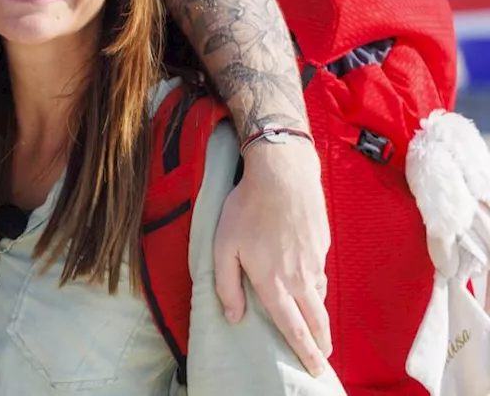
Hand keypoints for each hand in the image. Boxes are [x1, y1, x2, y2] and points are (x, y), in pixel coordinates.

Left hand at [213, 138, 331, 375]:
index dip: (303, 351)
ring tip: (316, 330)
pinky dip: (317, 290)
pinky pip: (320, 276)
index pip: (292, 328)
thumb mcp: (223, 246)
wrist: (283, 175)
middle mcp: (299, 278)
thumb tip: (235, 317)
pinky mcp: (321, 246)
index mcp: (274, 282)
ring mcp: (313, 262)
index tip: (313, 368)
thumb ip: (226, 285)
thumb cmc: (246, 209)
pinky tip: (311, 289)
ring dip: (320, 318)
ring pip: (320, 299)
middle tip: (321, 360)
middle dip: (320, 344)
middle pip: (315, 320)